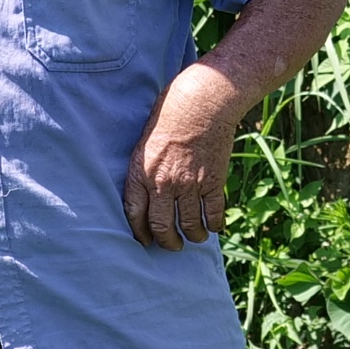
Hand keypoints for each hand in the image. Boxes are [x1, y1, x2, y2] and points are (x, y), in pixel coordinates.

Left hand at [126, 66, 247, 250]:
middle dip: (168, 242)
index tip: (146, 240)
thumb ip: (143, 171)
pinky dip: (214, 224)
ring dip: (193, 236)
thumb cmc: (169, 116)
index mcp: (141, 173)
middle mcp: (163, 183)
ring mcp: (189, 184)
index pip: (135, 215)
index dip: (141, 233)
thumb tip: (146, 196)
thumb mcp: (144, 143)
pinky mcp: (213, 182)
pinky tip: (213, 226)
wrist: (202, 102)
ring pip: (189, 225)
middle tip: (172, 246)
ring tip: (194, 237)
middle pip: (163, 227)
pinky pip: (213, 213)